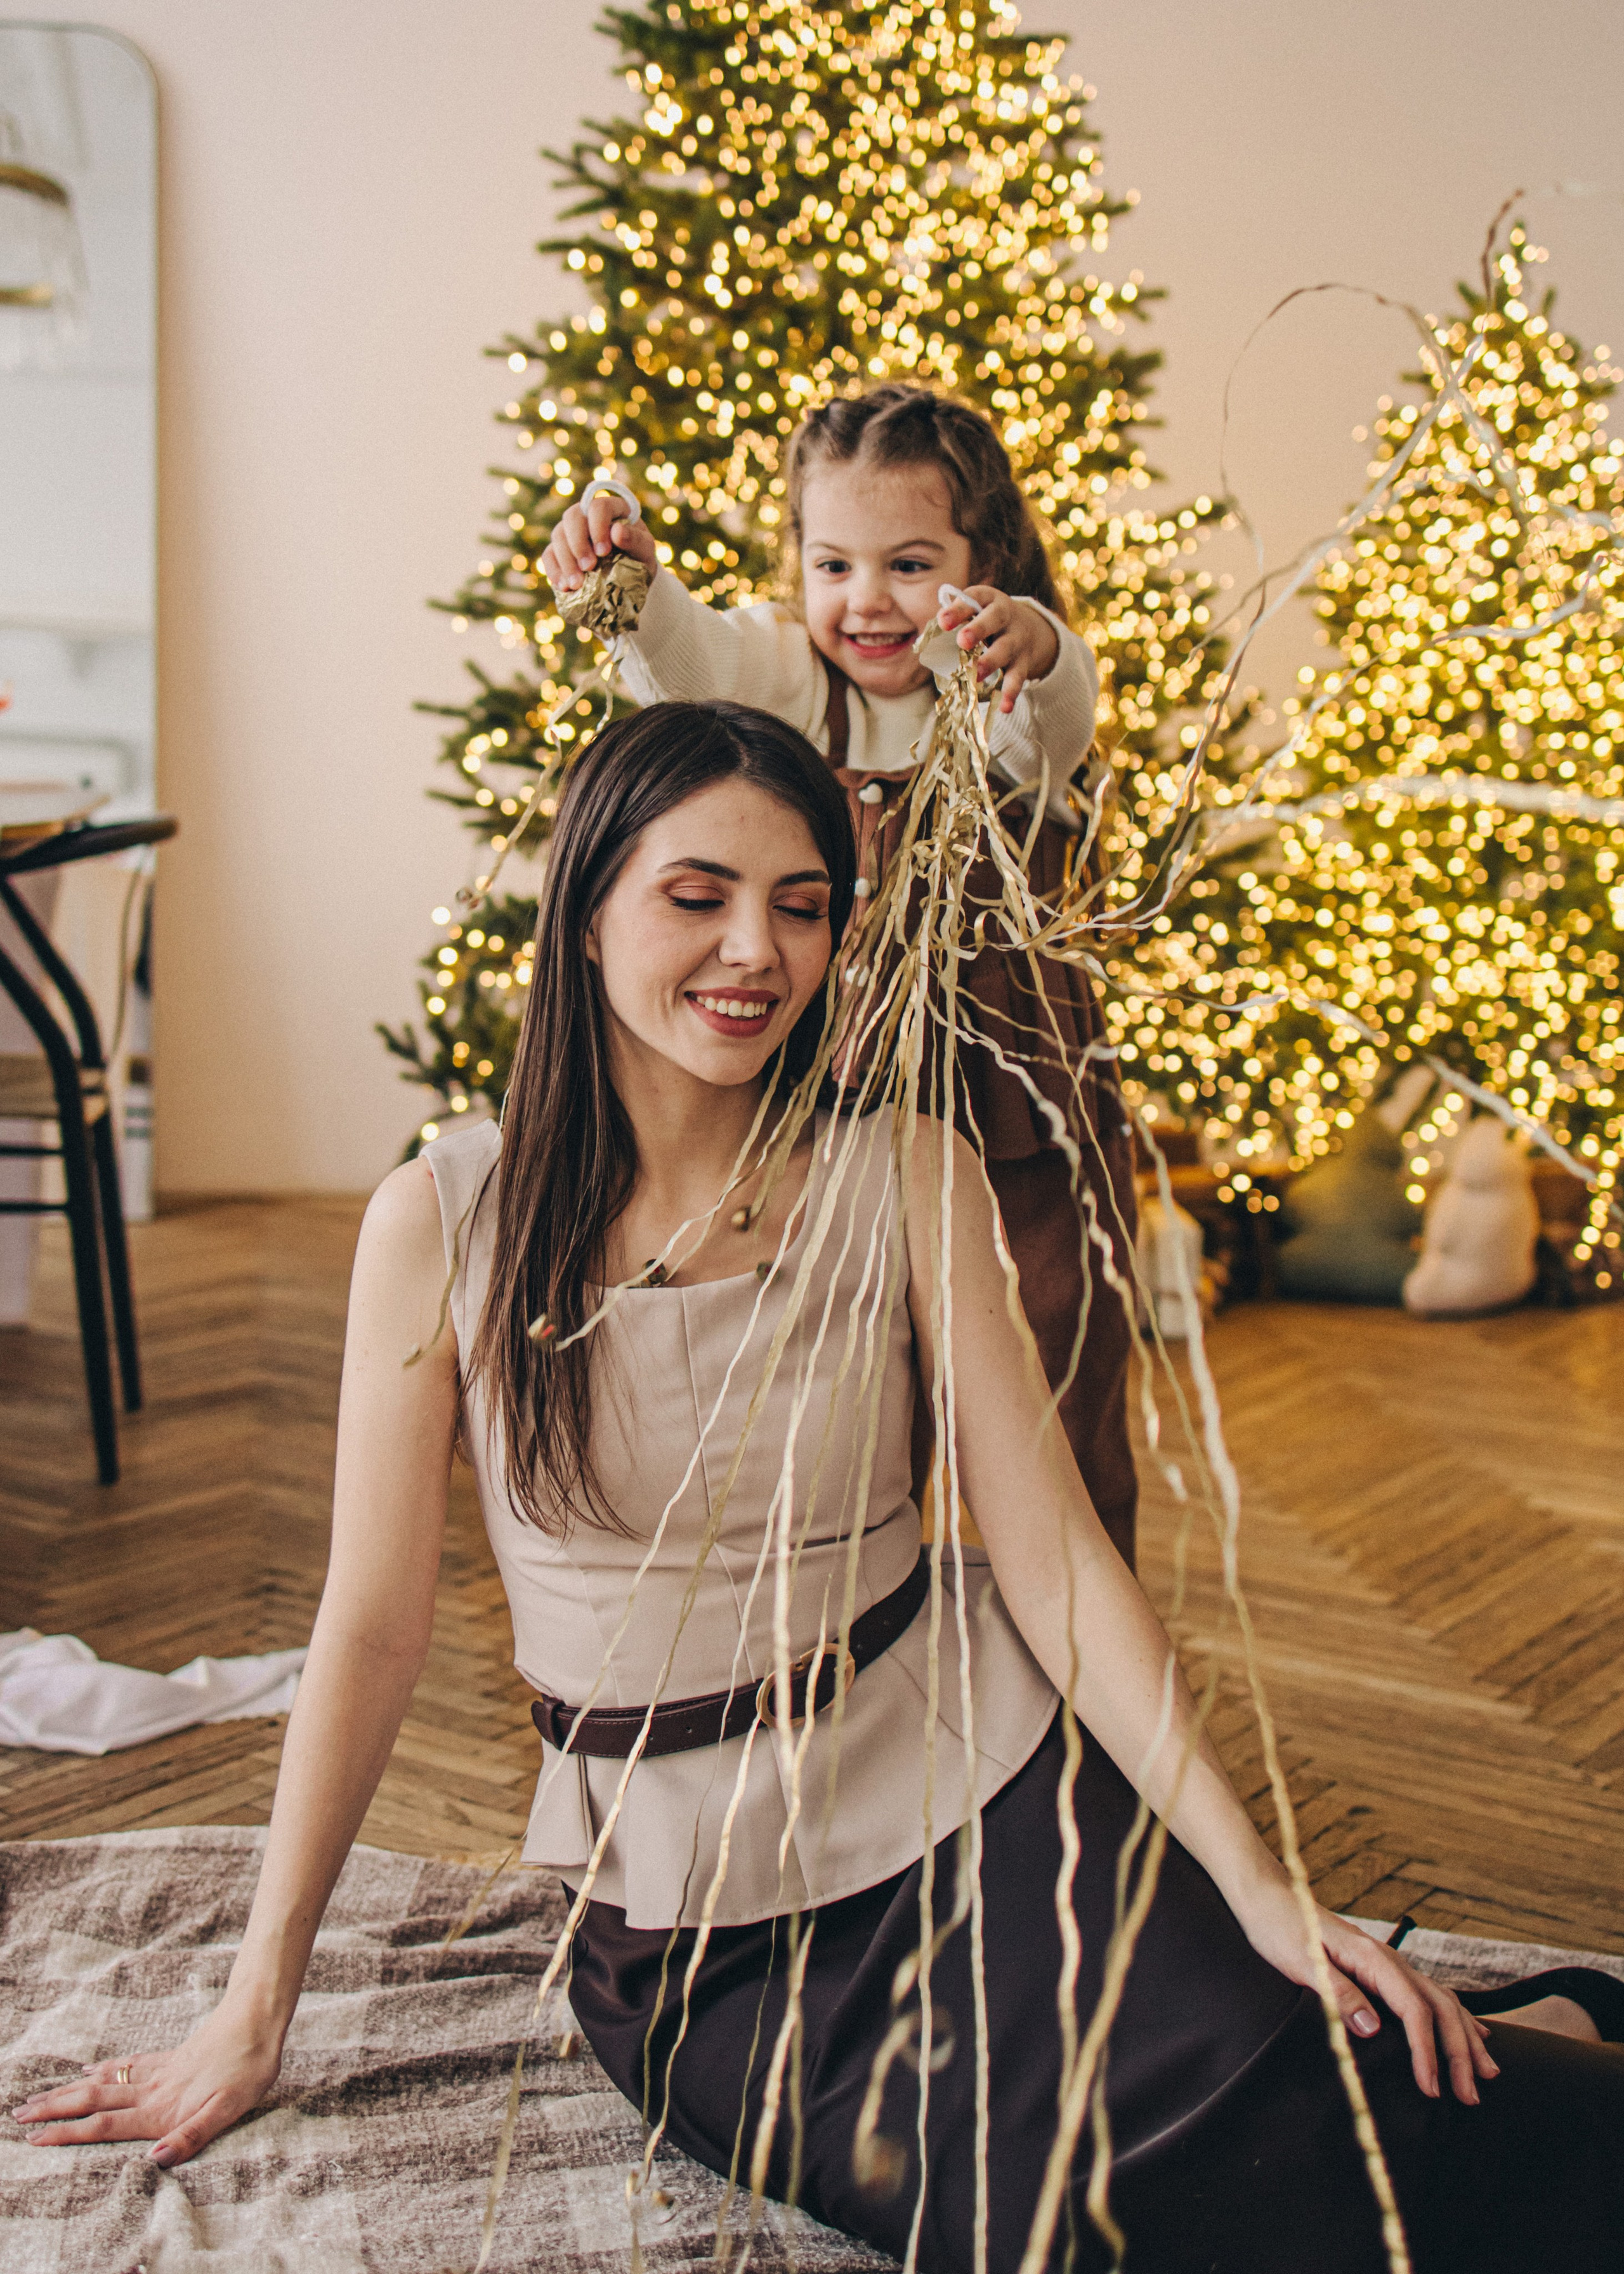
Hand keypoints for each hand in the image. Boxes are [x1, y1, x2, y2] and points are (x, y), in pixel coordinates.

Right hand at [10, 1999, 284, 2166]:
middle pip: (93, 2100)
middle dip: (54, 2110)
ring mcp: (159, 2071)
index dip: (69, 2134)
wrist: (259, 2020)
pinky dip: (104, 2069)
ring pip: (104, 2082)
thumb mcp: (229, 2111)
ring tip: (40, 2096)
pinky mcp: (169, 2057)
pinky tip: (89, 2070)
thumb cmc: (248, 2069)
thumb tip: (153, 2162)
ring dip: (69, 2091)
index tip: (35, 2139)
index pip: (105, 2125)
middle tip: (18, 2116)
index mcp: (162, 2109)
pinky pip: (128, 2064)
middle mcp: (153, 2090)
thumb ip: (190, 2136)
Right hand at [541, 488, 659, 593]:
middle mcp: (587, 515)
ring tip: (576, 584)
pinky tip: (563, 586)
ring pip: (558, 535)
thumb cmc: (639, 558)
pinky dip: (554, 570)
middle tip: (588, 568)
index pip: (598, 507)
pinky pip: (549, 555)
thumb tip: (616, 532)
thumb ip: (635, 540)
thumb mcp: (645, 550)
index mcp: (611, 508)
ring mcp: (571, 531)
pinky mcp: (560, 549)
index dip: (597, 527)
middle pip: (572, 517)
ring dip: (565, 560)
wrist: (630, 577)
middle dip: (578, 544)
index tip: (603, 552)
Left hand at [938, 586, 1058, 711]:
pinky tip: (1005, 707)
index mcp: (988, 600)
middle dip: (978, 630)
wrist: (1031, 629)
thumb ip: (952, 622)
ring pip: (1006, 648)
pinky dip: (1011, 692)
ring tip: (976, 675)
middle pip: (994, 619)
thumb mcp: (974, 613)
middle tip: (962, 641)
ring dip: (991, 661)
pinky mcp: (1024, 661)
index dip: (958, 610)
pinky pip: (1018, 677)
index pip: (973, 599)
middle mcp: (1005, 616)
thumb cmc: (987, 621)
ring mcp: (1017, 639)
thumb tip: (923, 641)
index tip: (942, 622)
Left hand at [1238, 1877, 1498, 2104]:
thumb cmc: (1281, 1929)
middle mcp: (1389, 1960)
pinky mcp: (1382, 1969)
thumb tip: (1373, 2029)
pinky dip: (1456, 2017)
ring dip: (1466, 2038)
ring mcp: (1389, 1963)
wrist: (1270, 1898)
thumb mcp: (1302, 1962)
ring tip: (1486, 2072)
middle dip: (1460, 2053)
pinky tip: (1473, 2032)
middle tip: (1471, 2095)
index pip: (1414, 2011)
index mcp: (1373, 1959)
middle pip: (1440, 2008)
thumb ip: (1338, 1993)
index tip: (1432, 2088)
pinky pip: (1430, 1994)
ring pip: (1443, 2001)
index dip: (1427, 2052)